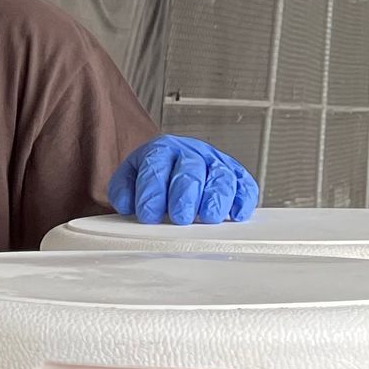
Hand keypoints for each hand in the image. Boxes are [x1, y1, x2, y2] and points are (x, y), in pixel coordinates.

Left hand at [109, 136, 257, 227]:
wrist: (174, 161)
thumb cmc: (153, 176)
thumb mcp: (131, 177)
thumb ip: (123, 190)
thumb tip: (127, 205)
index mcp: (162, 150)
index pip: (156, 167)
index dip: (152, 192)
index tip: (149, 215)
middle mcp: (191, 153)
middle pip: (191, 171)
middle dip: (185, 195)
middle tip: (179, 217)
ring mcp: (216, 163)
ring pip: (221, 177)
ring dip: (216, 198)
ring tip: (209, 217)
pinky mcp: (236, 175)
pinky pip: (245, 185)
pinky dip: (243, 199)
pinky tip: (236, 214)